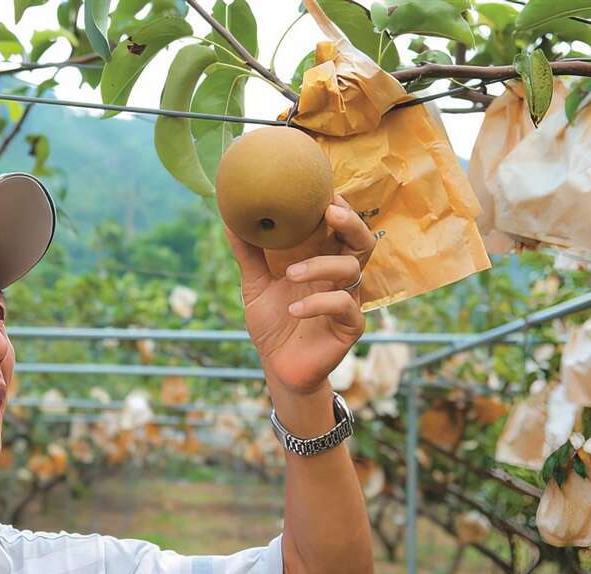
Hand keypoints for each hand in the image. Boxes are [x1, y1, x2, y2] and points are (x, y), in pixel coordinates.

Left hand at [225, 194, 378, 395]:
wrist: (277, 366)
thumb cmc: (272, 323)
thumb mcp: (255, 284)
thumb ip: (248, 254)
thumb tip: (228, 218)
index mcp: (322, 261)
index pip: (339, 228)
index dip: (338, 207)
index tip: (323, 189)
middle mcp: (339, 278)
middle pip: (361, 242)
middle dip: (351, 223)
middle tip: (330, 212)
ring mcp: (348, 301)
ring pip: (352, 271)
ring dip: (321, 266)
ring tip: (290, 274)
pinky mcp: (349, 327)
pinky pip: (344, 308)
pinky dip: (318, 304)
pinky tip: (294, 310)